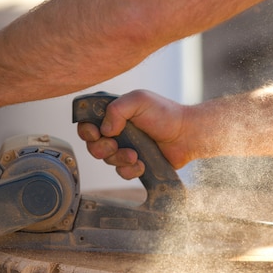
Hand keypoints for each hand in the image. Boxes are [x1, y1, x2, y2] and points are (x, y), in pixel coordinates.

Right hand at [77, 90, 191, 178]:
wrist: (186, 135)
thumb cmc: (165, 113)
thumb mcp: (139, 100)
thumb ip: (116, 109)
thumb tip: (104, 129)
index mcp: (114, 113)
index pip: (88, 123)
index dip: (87, 131)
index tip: (96, 133)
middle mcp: (116, 131)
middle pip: (92, 145)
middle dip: (101, 148)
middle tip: (115, 145)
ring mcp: (125, 147)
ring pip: (107, 160)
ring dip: (119, 158)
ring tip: (135, 155)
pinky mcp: (134, 163)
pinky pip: (121, 172)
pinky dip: (130, 170)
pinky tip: (141, 163)